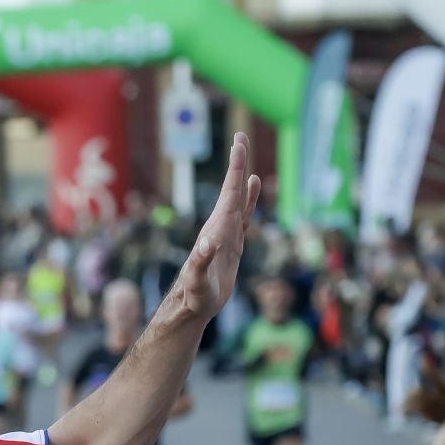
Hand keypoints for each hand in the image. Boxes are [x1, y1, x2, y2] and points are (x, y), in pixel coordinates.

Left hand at [166, 132, 262, 322]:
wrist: (192, 308)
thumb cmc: (193, 296)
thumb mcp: (197, 282)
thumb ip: (200, 263)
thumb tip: (208, 244)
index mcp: (216, 229)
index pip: (228, 192)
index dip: (235, 168)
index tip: (238, 143)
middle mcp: (219, 226)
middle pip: (232, 189)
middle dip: (237, 163)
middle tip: (240, 136)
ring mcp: (225, 234)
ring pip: (238, 200)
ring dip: (242, 178)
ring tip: (245, 157)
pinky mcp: (231, 245)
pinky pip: (243, 216)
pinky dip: (249, 200)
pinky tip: (252, 189)